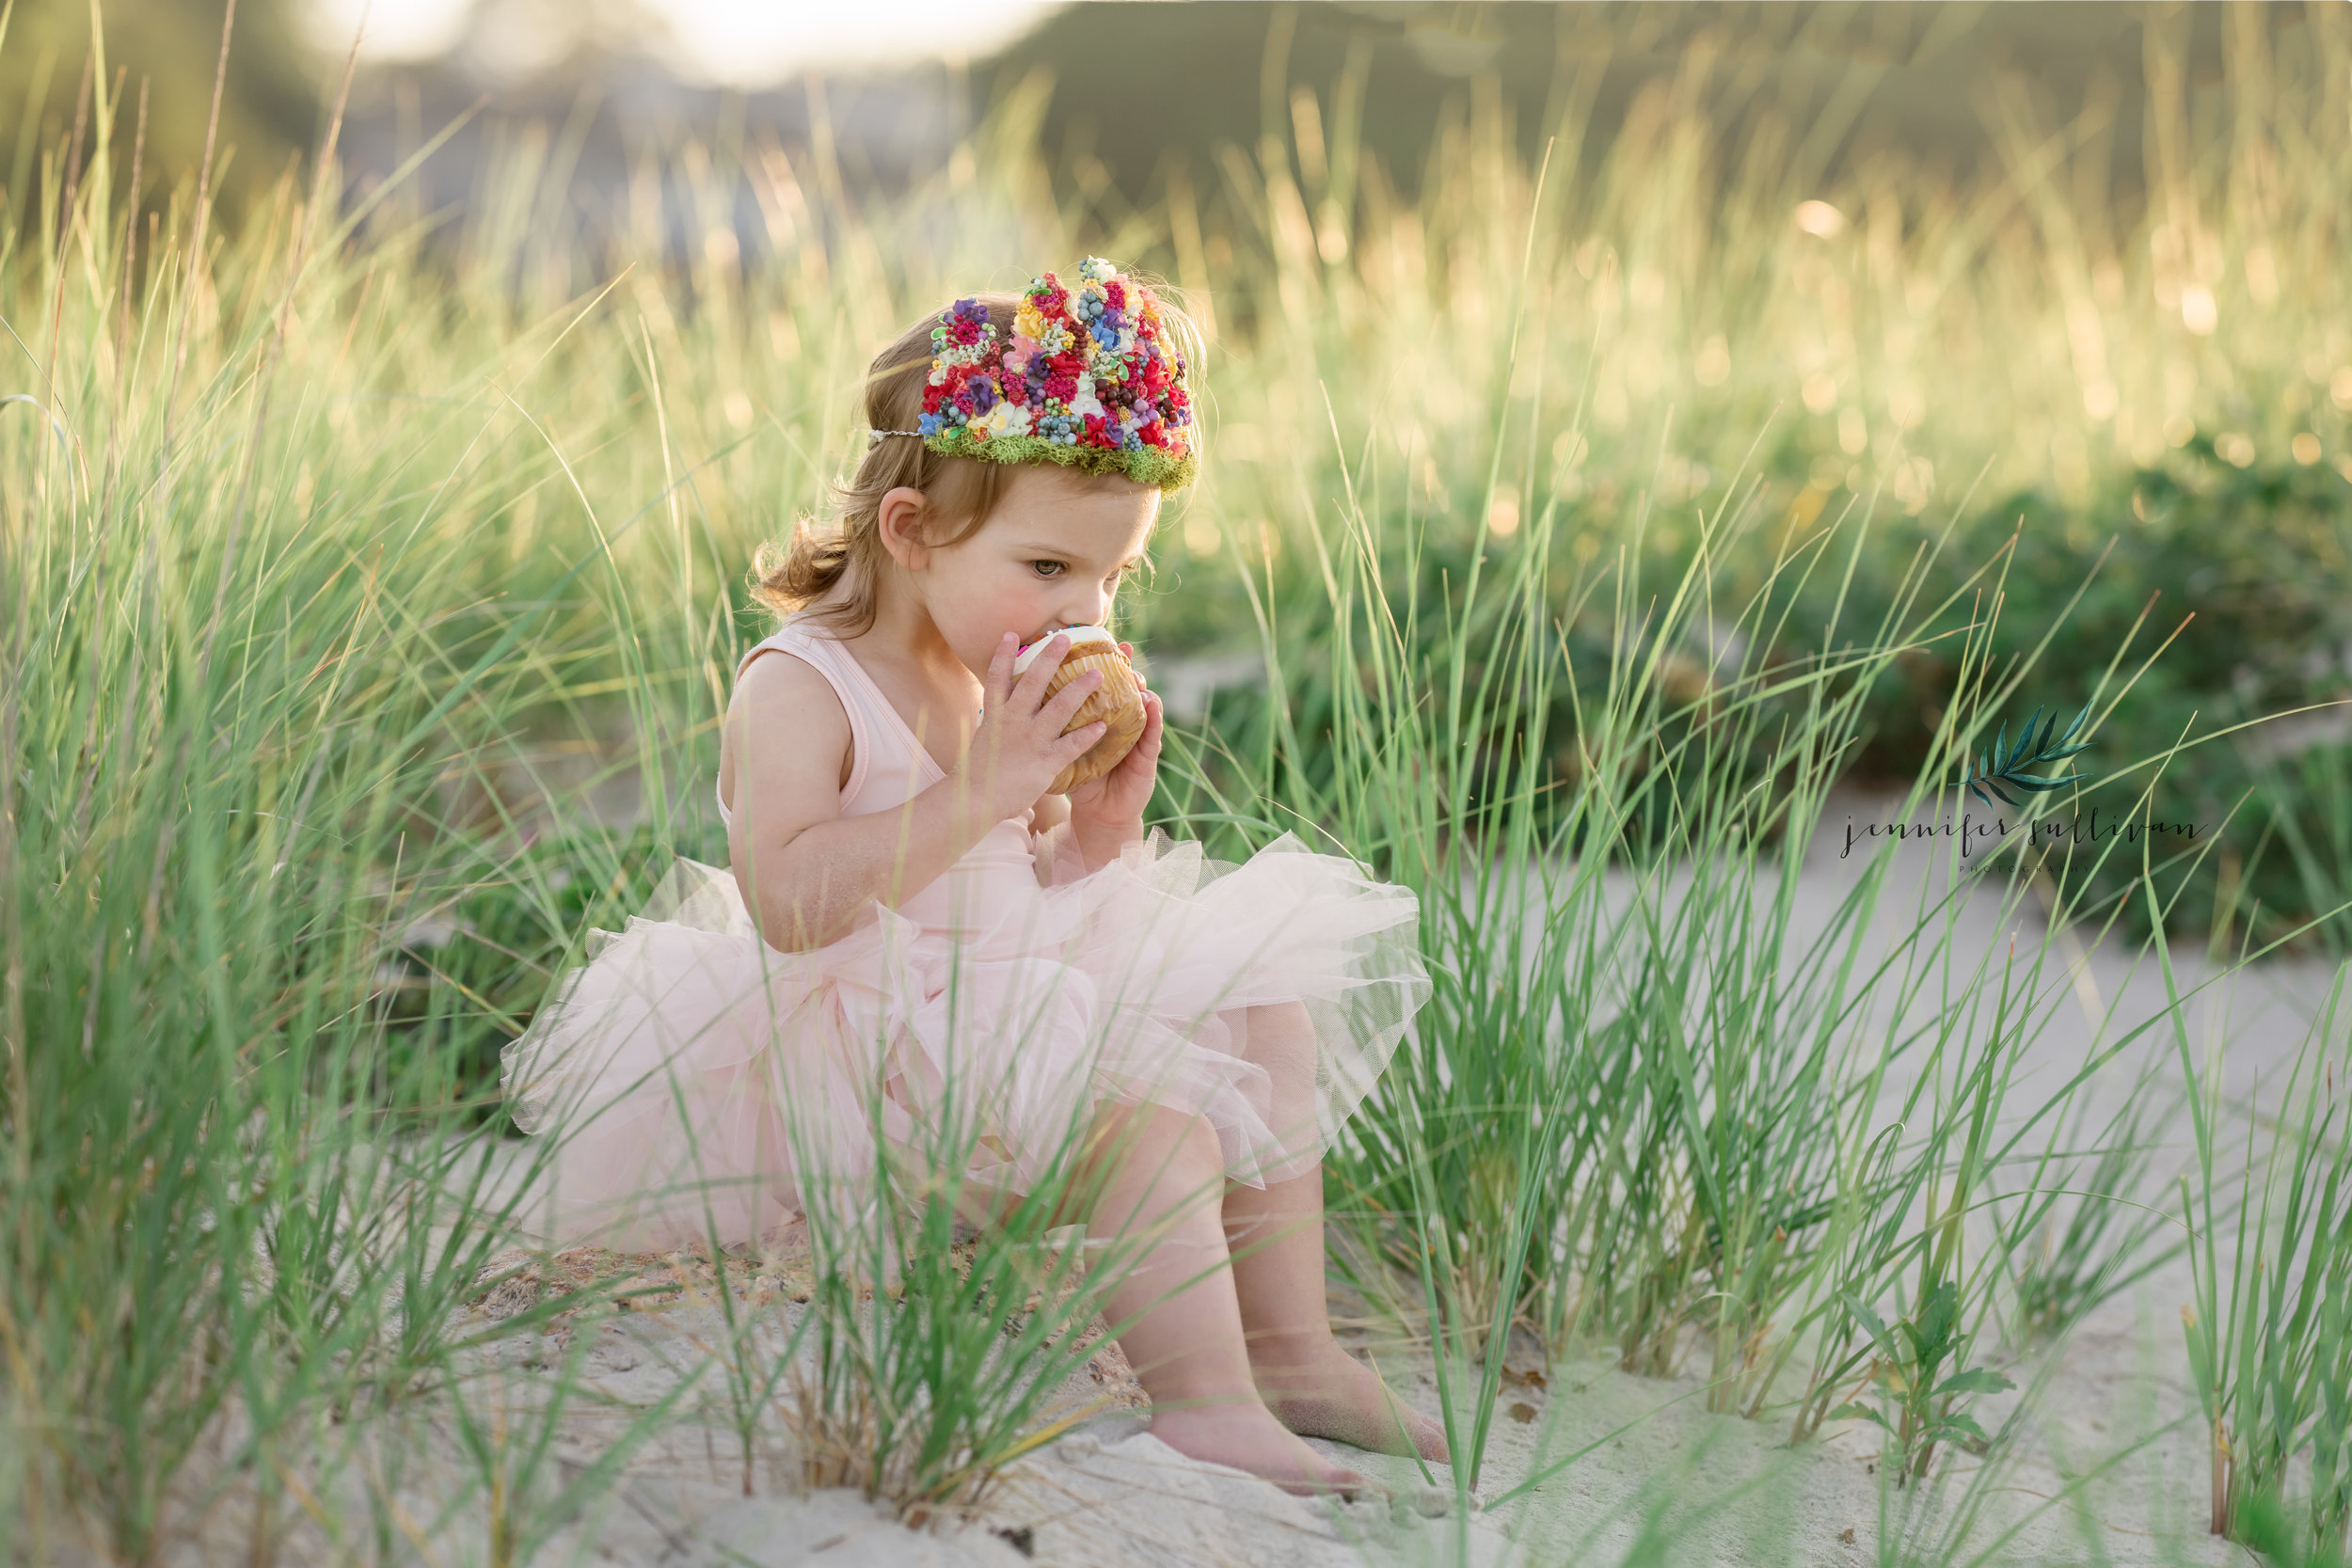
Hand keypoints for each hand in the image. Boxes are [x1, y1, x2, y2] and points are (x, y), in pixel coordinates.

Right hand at [955, 631, 1108, 824]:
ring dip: (1080, 688)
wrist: (974, 801)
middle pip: (1032, 682)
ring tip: (1098, 674)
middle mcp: (1012, 722)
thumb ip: (996, 725)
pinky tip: (1103, 725)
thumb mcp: (984, 742)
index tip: (1010, 633)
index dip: (1002, 654)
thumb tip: (1000, 712)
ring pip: (1059, 707)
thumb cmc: (978, 775)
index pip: (996, 678)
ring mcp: (1030, 740)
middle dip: (1049, 657)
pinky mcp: (1044, 762)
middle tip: (1064, 637)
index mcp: (995, 716)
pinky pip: (1071, 745)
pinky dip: (1088, 735)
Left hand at [1066, 640, 1162, 834]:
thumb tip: (1025, 697)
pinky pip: (1151, 736)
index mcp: (1097, 720)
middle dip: (1125, 667)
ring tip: (1138, 675)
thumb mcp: (1065, 750)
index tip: (1096, 643)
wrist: (1101, 812)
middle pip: (1123, 690)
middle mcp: (1119, 724)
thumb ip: (1055, 725)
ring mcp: (1135, 739)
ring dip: (1142, 689)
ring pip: (1142, 707)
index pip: (1100, 688)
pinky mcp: (1147, 758)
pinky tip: (1152, 705)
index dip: (1100, 665)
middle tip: (1124, 649)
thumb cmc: (1084, 779)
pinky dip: (1154, 719)